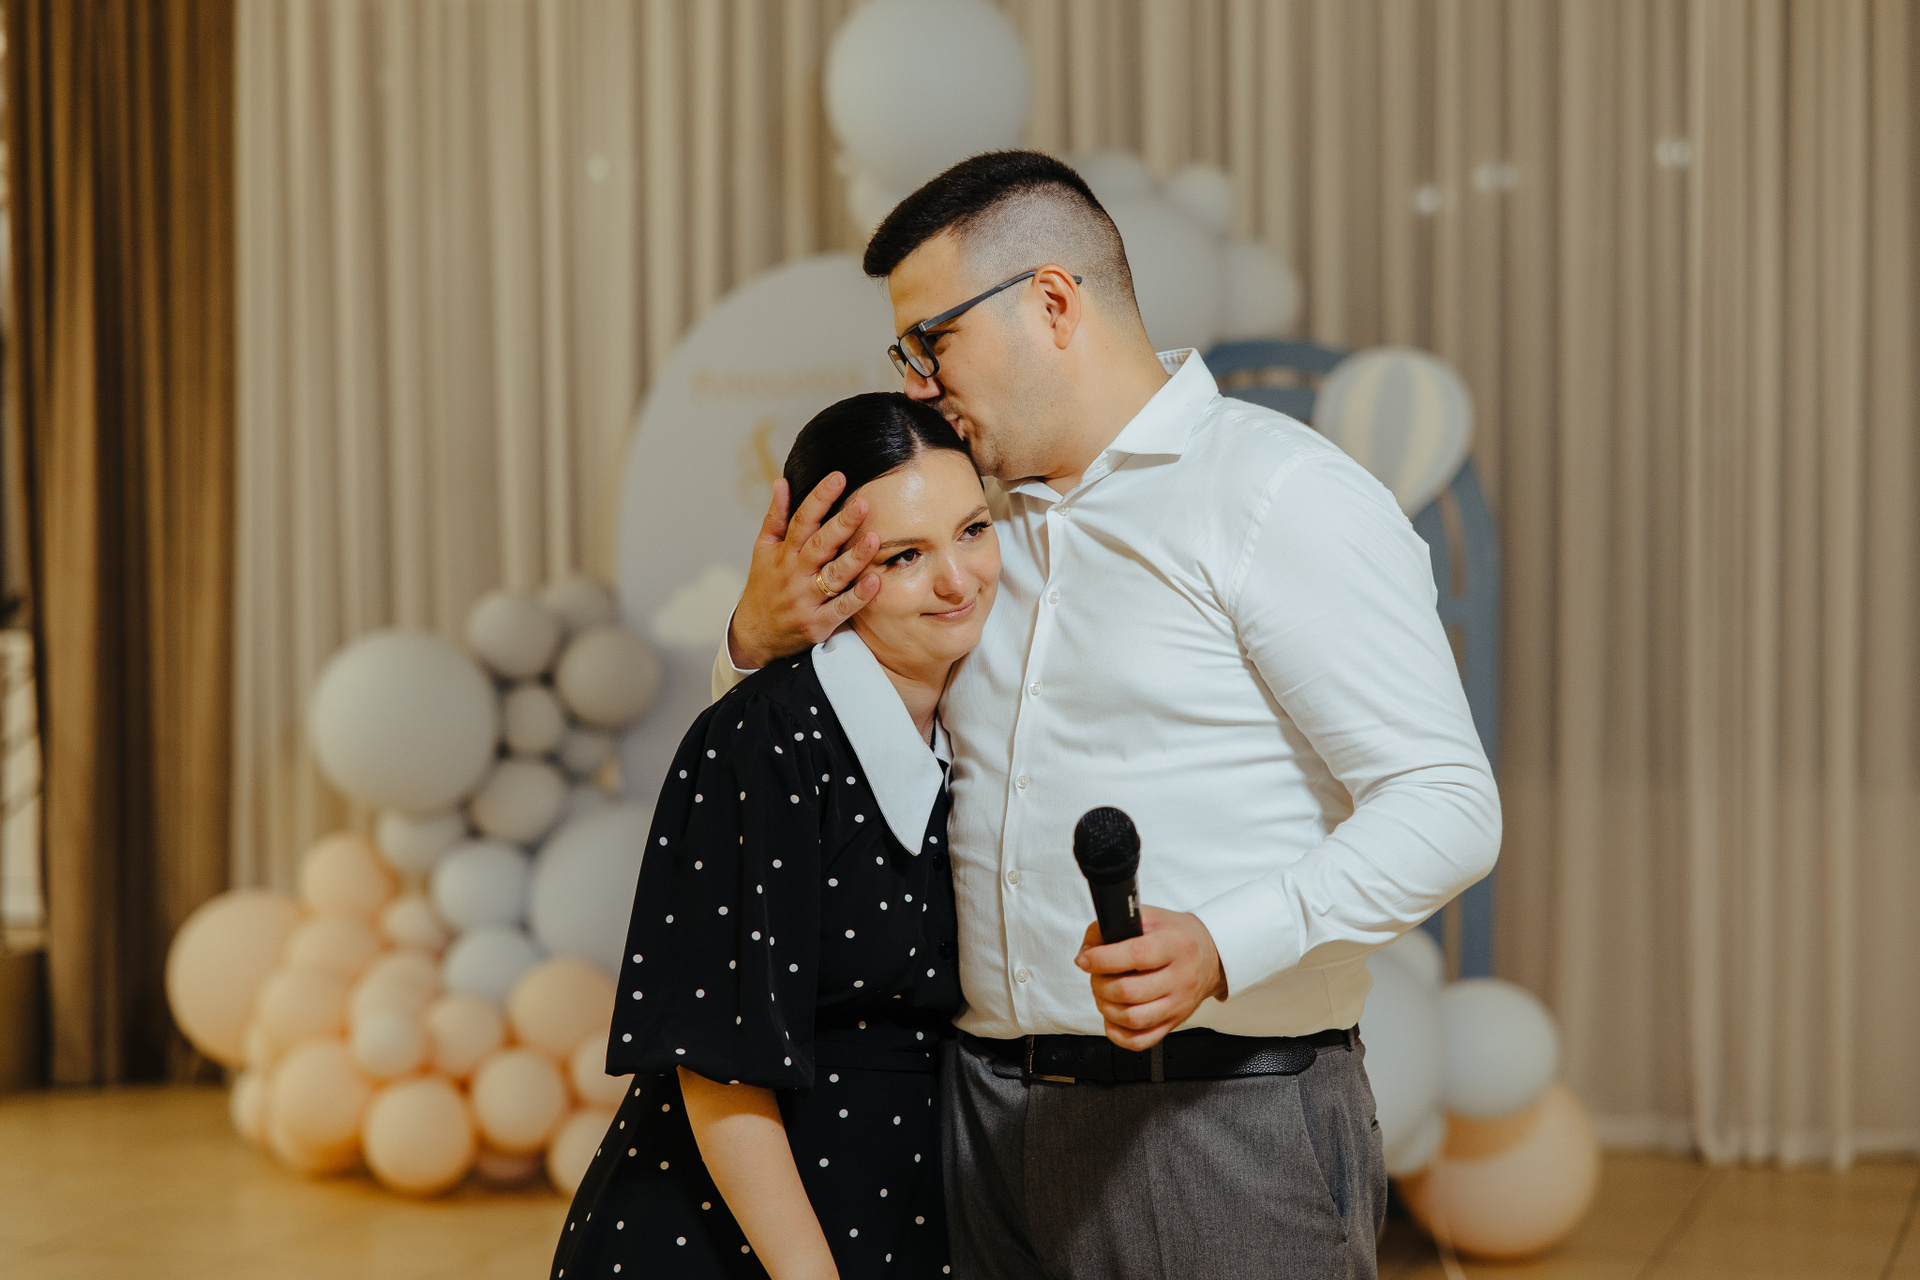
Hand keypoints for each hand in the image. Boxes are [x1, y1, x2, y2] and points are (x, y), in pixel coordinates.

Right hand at [728, 473, 881, 670]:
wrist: (754, 635)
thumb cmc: (764, 586)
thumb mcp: (763, 550)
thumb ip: (775, 516)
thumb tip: (782, 481)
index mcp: (783, 553)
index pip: (801, 520)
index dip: (819, 498)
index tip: (838, 477)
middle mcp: (794, 574)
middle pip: (820, 545)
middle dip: (841, 523)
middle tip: (863, 503)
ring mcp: (806, 600)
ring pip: (833, 576)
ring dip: (854, 558)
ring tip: (874, 538)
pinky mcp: (818, 624)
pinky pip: (841, 609)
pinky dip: (858, 597)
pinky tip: (875, 582)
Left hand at [1075, 907, 1228, 1050]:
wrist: (1211, 956)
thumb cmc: (1176, 935)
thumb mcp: (1149, 918)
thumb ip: (1113, 928)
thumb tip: (1085, 953)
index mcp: (1175, 945)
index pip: (1136, 955)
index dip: (1103, 959)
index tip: (1086, 959)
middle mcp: (1179, 978)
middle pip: (1129, 992)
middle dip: (1100, 984)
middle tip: (1096, 976)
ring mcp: (1178, 1005)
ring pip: (1133, 1019)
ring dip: (1106, 1008)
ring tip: (1104, 994)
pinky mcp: (1174, 1023)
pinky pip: (1142, 1040)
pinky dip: (1118, 1033)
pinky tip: (1113, 1017)